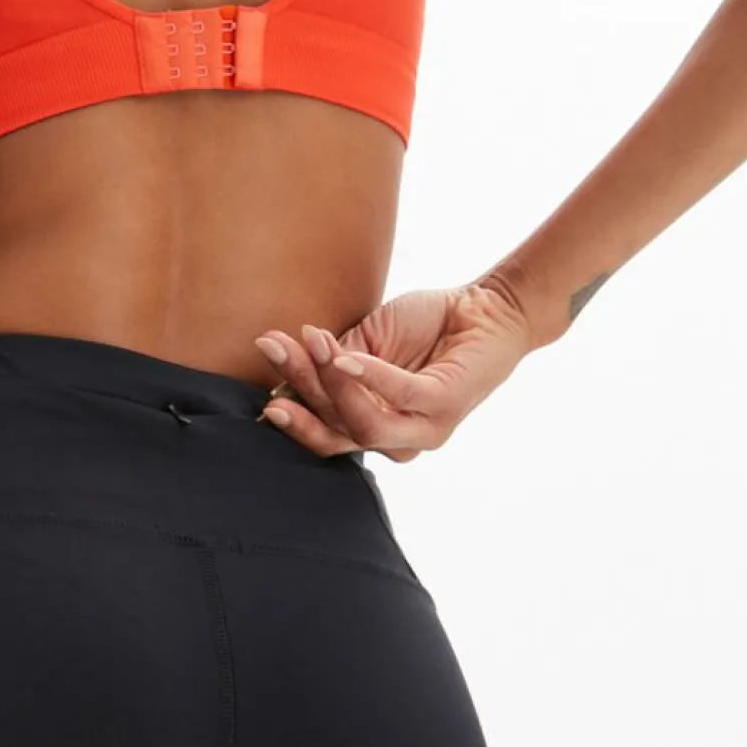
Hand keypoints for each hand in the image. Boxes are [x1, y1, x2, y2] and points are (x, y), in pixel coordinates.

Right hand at [254, 277, 533, 461]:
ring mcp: (424, 428)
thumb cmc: (426, 325)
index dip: (290, 411)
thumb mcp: (366, 342)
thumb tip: (283, 377)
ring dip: (329, 381)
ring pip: (362, 424)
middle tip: (272, 349)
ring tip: (311, 341)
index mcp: (374, 427)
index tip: (261, 380)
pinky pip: (400, 397)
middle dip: (299, 389)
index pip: (323, 432)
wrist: (485, 307)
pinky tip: (344, 357)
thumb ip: (332, 364)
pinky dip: (367, 377)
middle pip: (335, 430)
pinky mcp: (446, 405)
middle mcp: (397, 439)